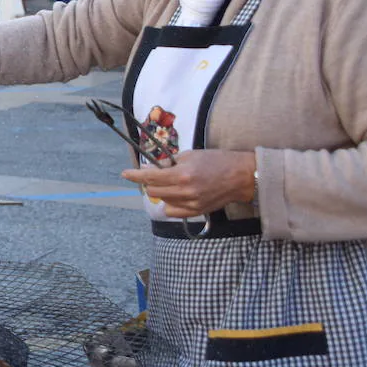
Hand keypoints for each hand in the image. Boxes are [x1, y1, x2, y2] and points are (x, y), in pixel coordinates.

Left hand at [121, 150, 256, 218]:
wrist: (241, 176)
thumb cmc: (217, 161)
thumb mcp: (191, 155)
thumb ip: (168, 162)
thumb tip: (149, 168)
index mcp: (183, 174)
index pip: (151, 177)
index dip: (135, 175)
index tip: (125, 173)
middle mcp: (185, 191)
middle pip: (153, 191)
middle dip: (151, 182)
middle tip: (159, 175)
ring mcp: (191, 203)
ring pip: (162, 202)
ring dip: (162, 192)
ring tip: (175, 183)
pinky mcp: (197, 212)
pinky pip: (173, 211)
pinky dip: (171, 203)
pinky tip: (179, 194)